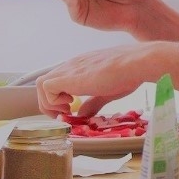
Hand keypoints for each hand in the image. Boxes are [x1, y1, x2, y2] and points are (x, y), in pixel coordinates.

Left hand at [36, 43, 166, 117]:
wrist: (137, 63)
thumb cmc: (129, 74)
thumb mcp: (108, 91)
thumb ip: (93, 102)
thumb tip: (82, 113)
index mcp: (81, 67)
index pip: (58, 80)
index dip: (59, 99)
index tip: (72, 110)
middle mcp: (72, 66)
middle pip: (45, 83)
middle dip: (51, 103)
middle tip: (66, 114)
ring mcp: (69, 69)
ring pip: (41, 84)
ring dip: (49, 102)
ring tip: (67, 111)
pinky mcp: (68, 76)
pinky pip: (45, 87)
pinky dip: (52, 100)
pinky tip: (70, 105)